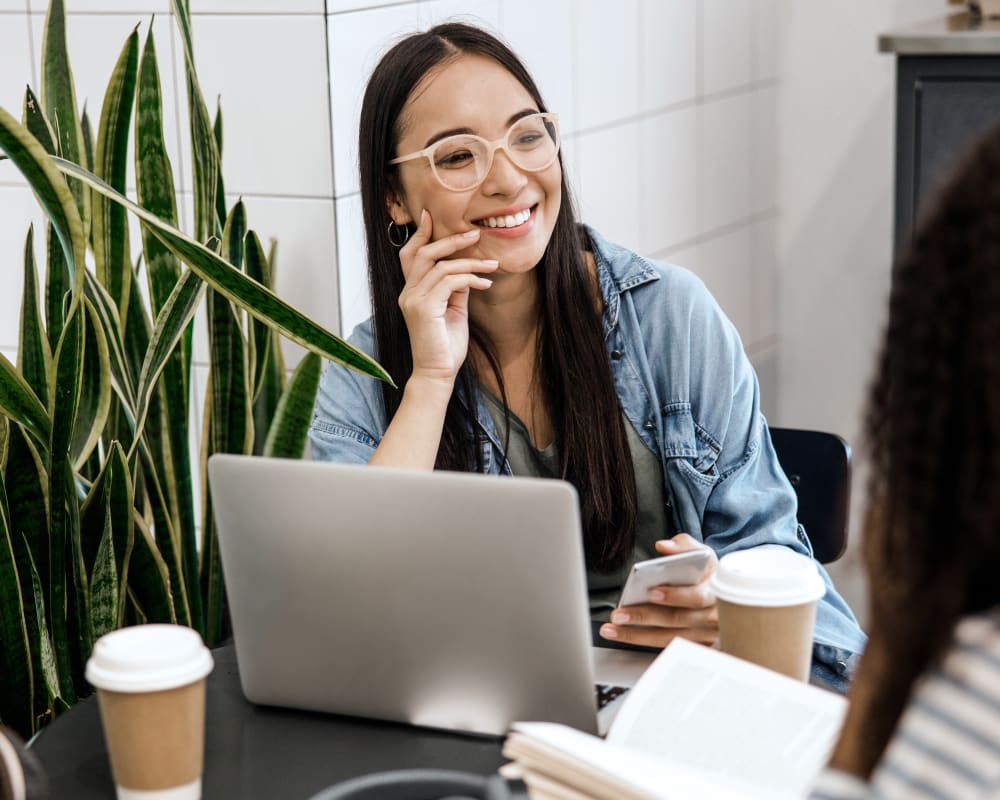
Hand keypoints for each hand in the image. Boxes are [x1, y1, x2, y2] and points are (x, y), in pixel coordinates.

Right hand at [396, 210, 497, 384]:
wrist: (438, 373)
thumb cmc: (446, 345)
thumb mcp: (453, 310)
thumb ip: (455, 289)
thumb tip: (466, 270)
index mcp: (411, 292)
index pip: (410, 255)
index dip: (420, 234)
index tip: (431, 216)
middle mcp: (407, 293)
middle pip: (424, 253)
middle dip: (450, 240)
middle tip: (475, 234)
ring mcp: (412, 300)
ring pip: (440, 266)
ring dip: (470, 262)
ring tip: (492, 265)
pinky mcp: (423, 308)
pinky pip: (449, 282)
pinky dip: (470, 279)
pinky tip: (485, 284)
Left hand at [599, 533, 718, 647]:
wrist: (723, 593)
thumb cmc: (707, 573)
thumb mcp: (701, 554)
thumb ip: (683, 546)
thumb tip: (664, 547)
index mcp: (716, 590)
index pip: (697, 597)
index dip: (675, 596)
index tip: (650, 592)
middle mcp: (714, 616)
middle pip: (677, 620)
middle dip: (645, 617)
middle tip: (619, 614)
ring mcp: (707, 635)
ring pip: (670, 638)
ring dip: (637, 635)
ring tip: (612, 628)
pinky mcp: (697, 646)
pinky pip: (668, 647)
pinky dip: (644, 643)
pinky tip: (624, 636)